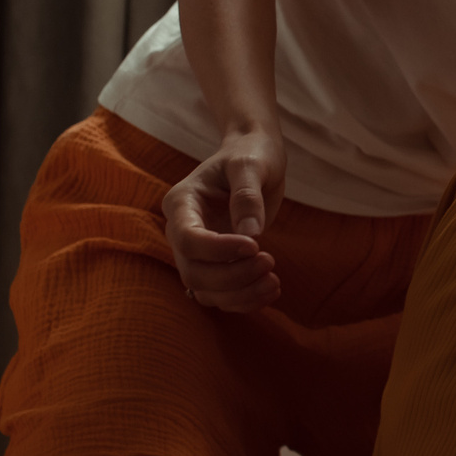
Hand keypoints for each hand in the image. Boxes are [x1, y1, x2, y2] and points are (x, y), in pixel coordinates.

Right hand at [162, 127, 286, 311]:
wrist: (256, 159)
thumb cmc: (250, 155)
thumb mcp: (251, 165)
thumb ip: (248, 195)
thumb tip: (251, 233)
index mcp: (181, 203)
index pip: (188, 239)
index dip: (219, 250)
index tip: (256, 245)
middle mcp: (182, 231)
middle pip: (194, 272)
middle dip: (233, 276)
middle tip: (270, 261)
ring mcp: (197, 252)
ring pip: (205, 290)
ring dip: (240, 294)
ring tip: (274, 282)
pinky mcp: (216, 264)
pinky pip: (221, 295)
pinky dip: (245, 300)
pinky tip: (271, 289)